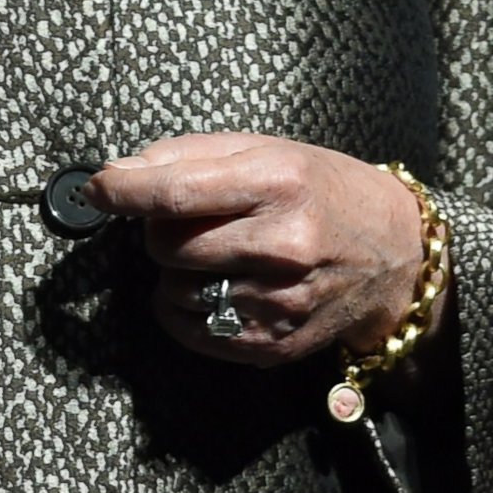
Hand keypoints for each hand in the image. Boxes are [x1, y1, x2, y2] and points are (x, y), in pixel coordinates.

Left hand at [87, 133, 428, 367]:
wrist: (396, 255)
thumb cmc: (321, 190)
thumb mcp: (265, 149)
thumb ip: (186, 155)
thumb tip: (116, 174)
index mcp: (277, 183)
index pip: (176, 193)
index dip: (122, 192)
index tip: (96, 189)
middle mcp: (281, 245)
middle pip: (166, 245)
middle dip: (160, 230)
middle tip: (189, 221)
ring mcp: (279, 301)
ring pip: (174, 290)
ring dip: (176, 272)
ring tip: (215, 255)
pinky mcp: (273, 344)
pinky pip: (192, 330)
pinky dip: (187, 308)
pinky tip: (218, 286)